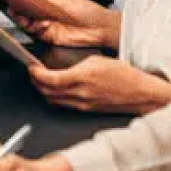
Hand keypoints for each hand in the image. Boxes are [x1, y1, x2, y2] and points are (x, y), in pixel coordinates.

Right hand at [13, 0, 120, 50]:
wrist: (100, 28)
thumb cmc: (89, 11)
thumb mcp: (65, 0)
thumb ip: (45, 0)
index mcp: (49, 2)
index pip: (29, 1)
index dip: (22, 3)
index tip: (16, 4)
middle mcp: (47, 14)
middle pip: (26, 13)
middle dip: (21, 13)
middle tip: (21, 14)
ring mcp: (48, 26)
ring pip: (28, 24)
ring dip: (27, 22)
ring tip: (31, 21)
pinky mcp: (50, 37)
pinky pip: (36, 34)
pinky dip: (35, 30)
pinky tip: (41, 26)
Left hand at [29, 55, 170, 114]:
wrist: (139, 93)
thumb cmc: (122, 75)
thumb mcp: (96, 60)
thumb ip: (74, 65)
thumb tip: (59, 67)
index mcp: (82, 78)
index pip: (50, 79)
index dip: (36, 74)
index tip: (31, 66)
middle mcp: (80, 94)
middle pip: (46, 91)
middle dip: (34, 81)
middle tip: (32, 71)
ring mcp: (82, 104)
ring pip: (52, 100)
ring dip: (42, 90)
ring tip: (40, 79)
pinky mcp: (85, 110)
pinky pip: (62, 105)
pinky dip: (53, 96)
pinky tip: (54, 89)